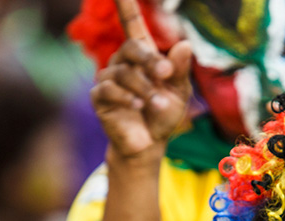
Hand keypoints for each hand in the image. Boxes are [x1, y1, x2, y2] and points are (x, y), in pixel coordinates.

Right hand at [91, 0, 192, 159]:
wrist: (150, 143)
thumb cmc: (164, 114)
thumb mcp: (179, 92)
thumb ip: (179, 70)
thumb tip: (184, 44)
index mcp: (143, 56)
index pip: (131, 24)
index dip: (126, 6)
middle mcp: (123, 62)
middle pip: (131, 47)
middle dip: (149, 60)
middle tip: (164, 75)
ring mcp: (109, 78)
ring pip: (123, 72)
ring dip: (144, 88)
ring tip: (157, 104)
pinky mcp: (99, 96)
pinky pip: (109, 88)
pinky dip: (127, 97)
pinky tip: (138, 106)